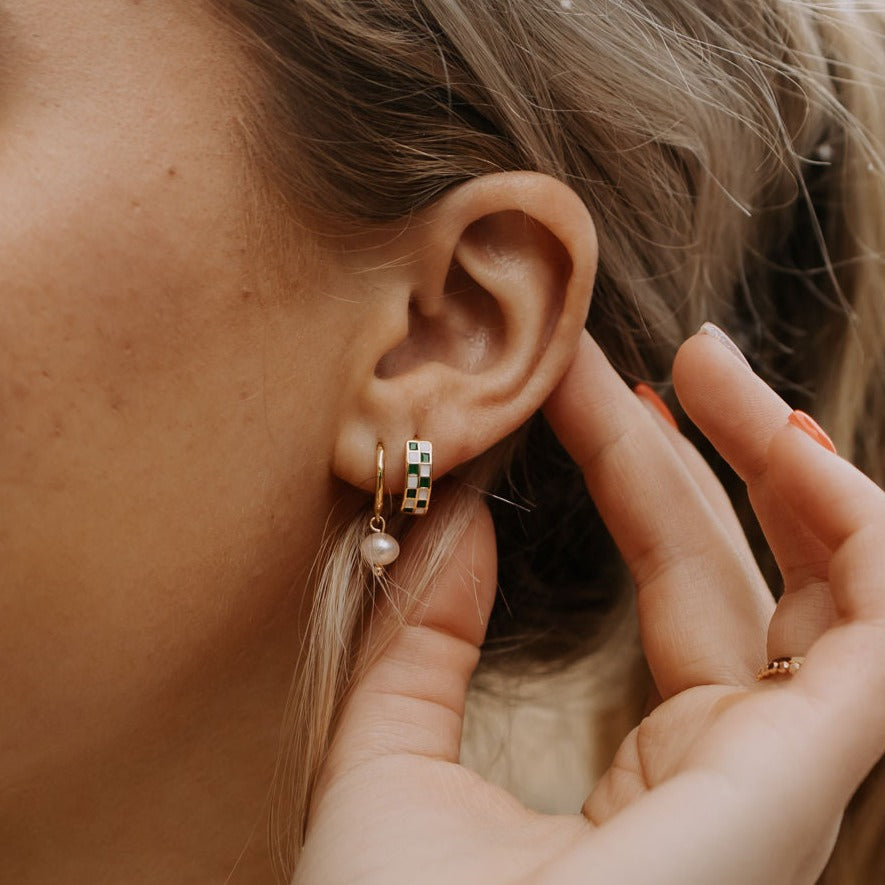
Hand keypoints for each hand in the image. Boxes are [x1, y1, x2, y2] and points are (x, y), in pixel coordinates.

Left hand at [293, 329, 884, 884]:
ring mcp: (775, 785)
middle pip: (744, 578)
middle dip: (706, 454)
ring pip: (827, 595)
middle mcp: (734, 778)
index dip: (640, 484)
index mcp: (657, 776)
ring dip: (785, 465)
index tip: (584, 394)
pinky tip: (792, 438)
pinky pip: (877, 638)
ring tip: (708, 365)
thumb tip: (460, 516)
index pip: (676, 594)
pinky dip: (858, 532)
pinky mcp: (796, 786)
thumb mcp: (389, 751)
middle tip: (660, 355)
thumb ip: (425, 635)